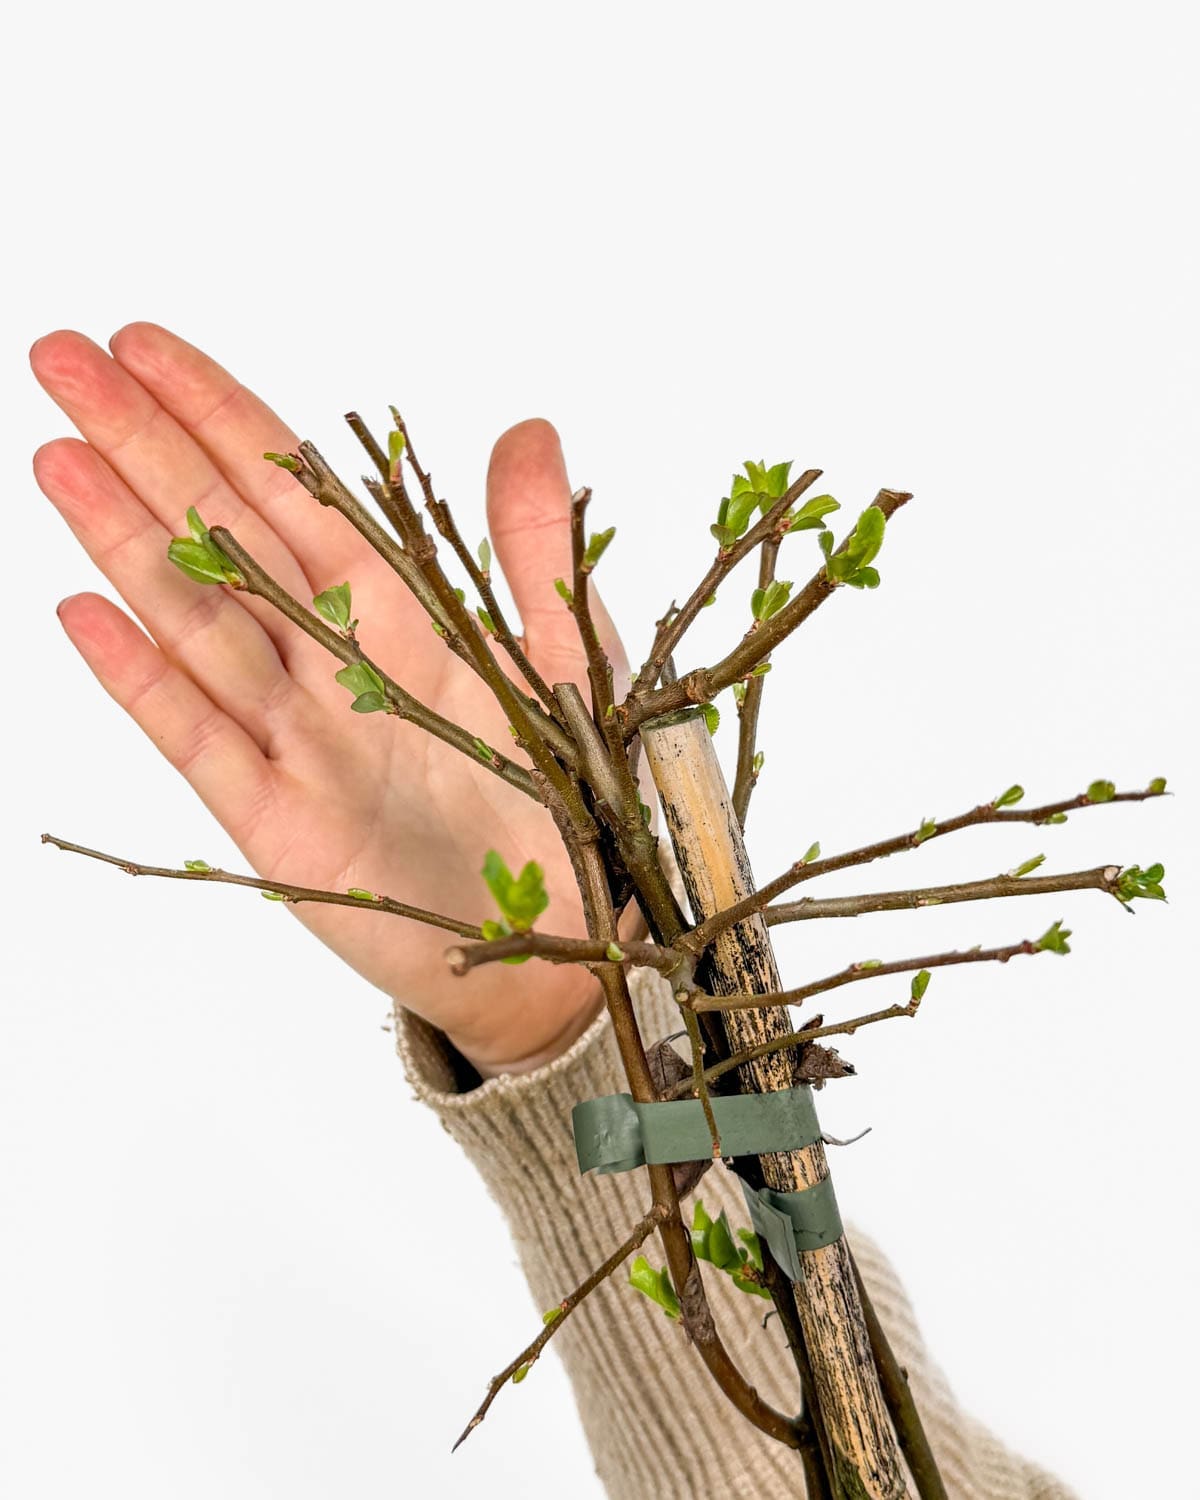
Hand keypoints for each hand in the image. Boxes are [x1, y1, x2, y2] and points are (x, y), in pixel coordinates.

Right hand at [31, 324, 630, 1076]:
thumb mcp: (570, 658)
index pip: (291, 494)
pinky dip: (148, 683)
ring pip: (200, 626)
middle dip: (145, 447)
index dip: (220, 418)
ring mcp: (302, 743)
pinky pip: (207, 744)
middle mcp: (335, 666)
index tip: (146, 347)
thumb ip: (533, 550)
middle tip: (61, 359)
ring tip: (59, 459)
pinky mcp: (283, 830)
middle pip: (225, 539)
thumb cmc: (573, 797)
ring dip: (127, 543)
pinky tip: (85, 613)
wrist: (574, 939)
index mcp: (402, 614)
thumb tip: (528, 428)